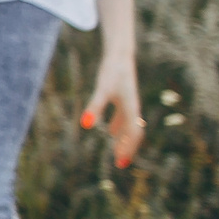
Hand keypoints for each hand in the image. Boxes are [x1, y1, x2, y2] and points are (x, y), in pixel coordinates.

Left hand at [80, 53, 144, 168]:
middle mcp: (132, 107)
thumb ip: (94, 107)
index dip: (128, 148)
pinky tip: (110, 131)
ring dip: (123, 139)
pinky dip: (118, 126)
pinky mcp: (123, 97)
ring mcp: (129, 102)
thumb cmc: (112, 72)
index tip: (120, 162)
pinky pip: (123, 117)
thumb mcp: (102, 90)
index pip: (133, 134)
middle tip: (120, 163)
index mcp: (130, 108)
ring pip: (128, 126)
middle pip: (133, 133)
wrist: (119, 55)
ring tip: (117, 152)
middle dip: (127, 148)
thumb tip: (84, 125)